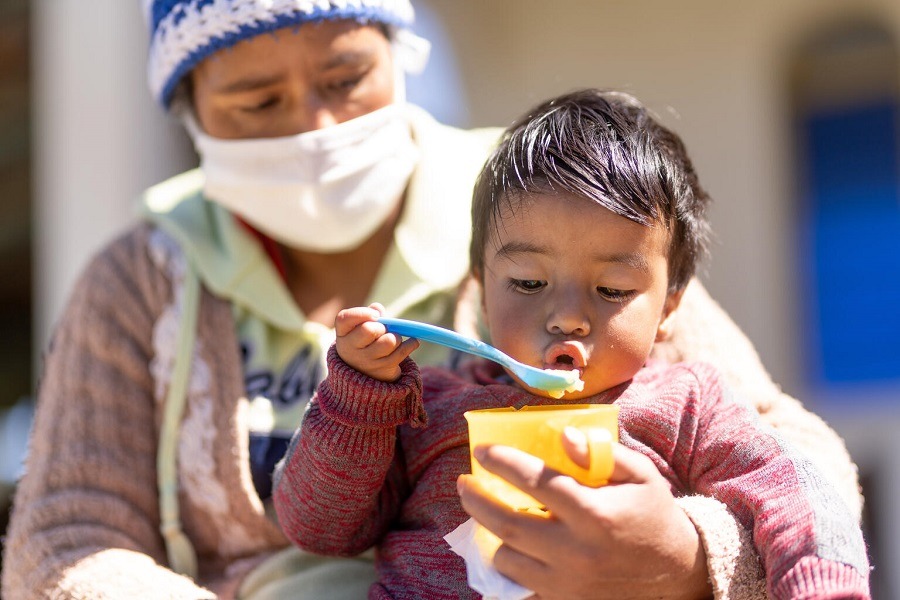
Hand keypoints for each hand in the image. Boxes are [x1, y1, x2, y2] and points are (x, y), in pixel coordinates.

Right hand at [334, 303, 418, 381]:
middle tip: (383, 329)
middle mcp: (350, 349)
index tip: (375, 315)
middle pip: (368, 330)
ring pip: (389, 341)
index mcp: (343, 333)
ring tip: (394, 338)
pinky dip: (411, 344)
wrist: (365, 372)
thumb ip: (369, 314)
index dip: (361, 313)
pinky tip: (412, 341)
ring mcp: (366, 361)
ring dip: (396, 337)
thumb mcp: (361, 327)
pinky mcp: (382, 370)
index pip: (344, 319)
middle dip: (381, 326)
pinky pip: (401, 352)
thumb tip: (377, 309)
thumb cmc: (365, 341)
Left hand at [457, 430, 711, 599]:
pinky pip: (520, 585)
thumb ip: (601, 452)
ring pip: (508, 558)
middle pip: (509, 524)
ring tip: (486, 512)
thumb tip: (563, 436)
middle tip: (463, 483)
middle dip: (477, 500)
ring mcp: (568, 583)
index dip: (503, 463)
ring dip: (491, 533)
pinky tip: (506, 545)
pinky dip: (508, 563)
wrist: (678, 575)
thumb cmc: (653, 514)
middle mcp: (577, 551)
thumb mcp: (641, 475)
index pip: (536, 482)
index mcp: (595, 514)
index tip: (482, 450)